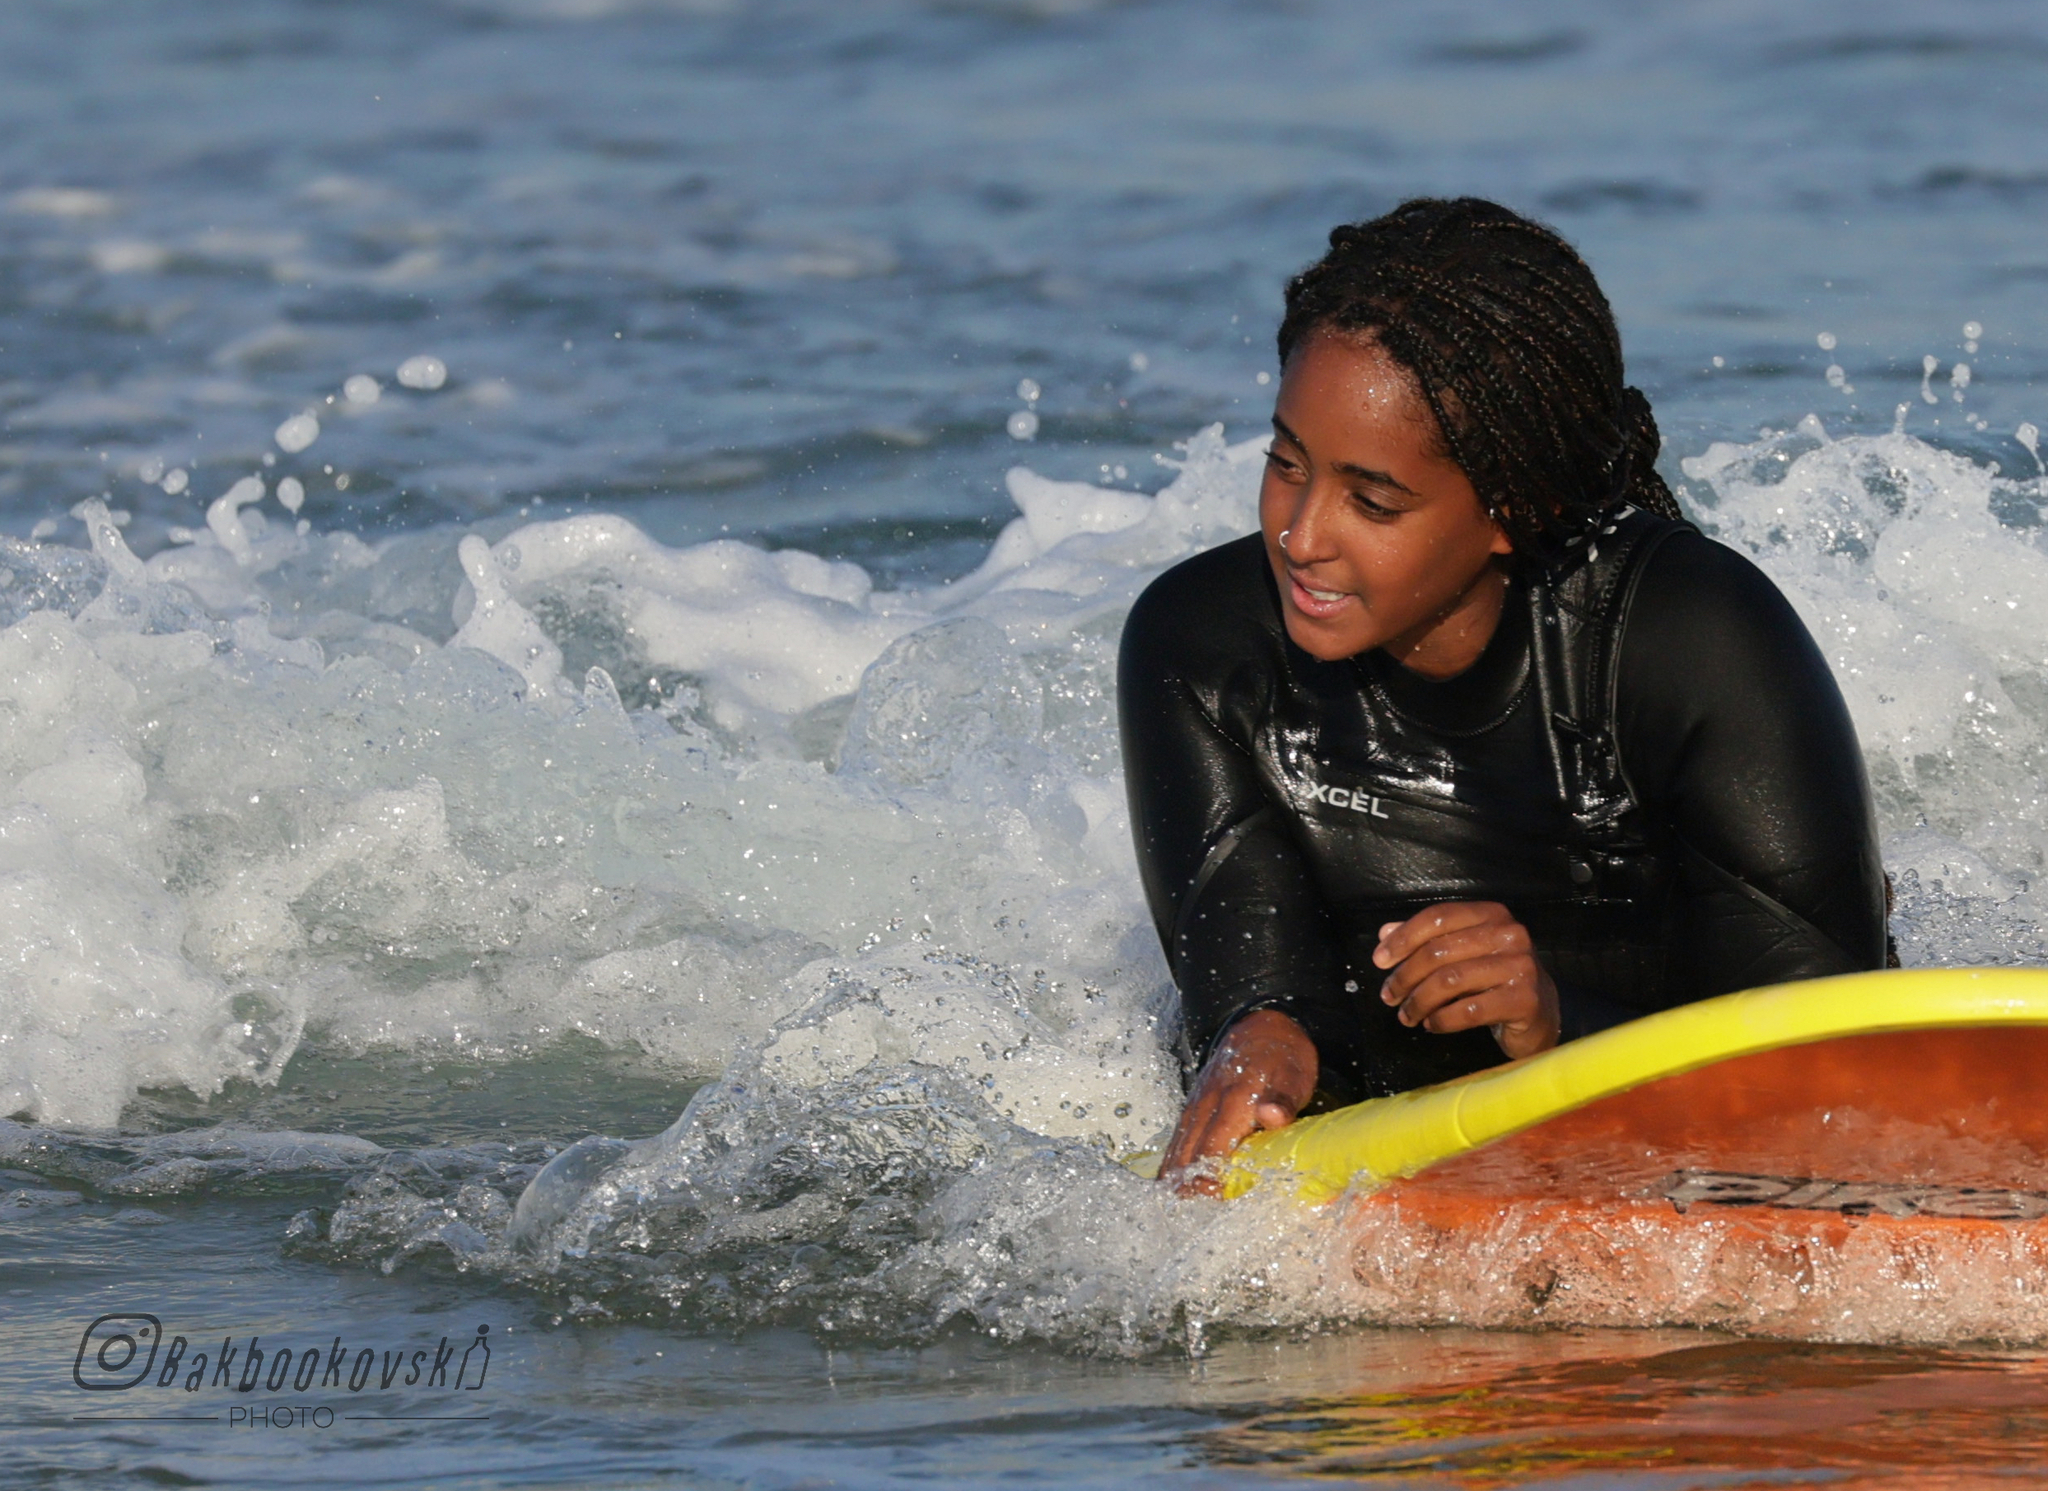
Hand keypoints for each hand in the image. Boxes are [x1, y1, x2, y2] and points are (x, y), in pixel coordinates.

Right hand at [1159, 1008, 1317, 1197]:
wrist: (1261, 1027)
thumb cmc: (1282, 1058)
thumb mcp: (1293, 1077)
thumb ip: (1282, 1100)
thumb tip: (1270, 1116)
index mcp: (1234, 1099)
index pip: (1214, 1145)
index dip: (1210, 1174)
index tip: (1211, 1198)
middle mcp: (1208, 1103)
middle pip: (1190, 1150)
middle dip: (1188, 1182)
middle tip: (1191, 1214)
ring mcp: (1197, 1104)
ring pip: (1179, 1144)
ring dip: (1176, 1175)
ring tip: (1175, 1207)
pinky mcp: (1194, 1106)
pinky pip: (1178, 1137)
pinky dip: (1173, 1160)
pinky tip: (1170, 1182)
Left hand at [1374, 901, 1559, 1059]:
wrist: (1541, 1014)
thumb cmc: (1495, 980)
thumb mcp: (1461, 954)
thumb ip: (1426, 939)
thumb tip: (1385, 933)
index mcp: (1491, 914)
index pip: (1437, 917)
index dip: (1403, 938)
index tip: (1379, 961)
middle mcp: (1509, 934)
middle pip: (1439, 950)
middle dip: (1405, 976)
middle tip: (1389, 996)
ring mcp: (1520, 966)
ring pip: (1450, 981)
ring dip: (1419, 1001)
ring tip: (1406, 1015)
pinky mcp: (1524, 1000)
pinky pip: (1469, 1010)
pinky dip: (1442, 1019)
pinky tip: (1431, 1025)